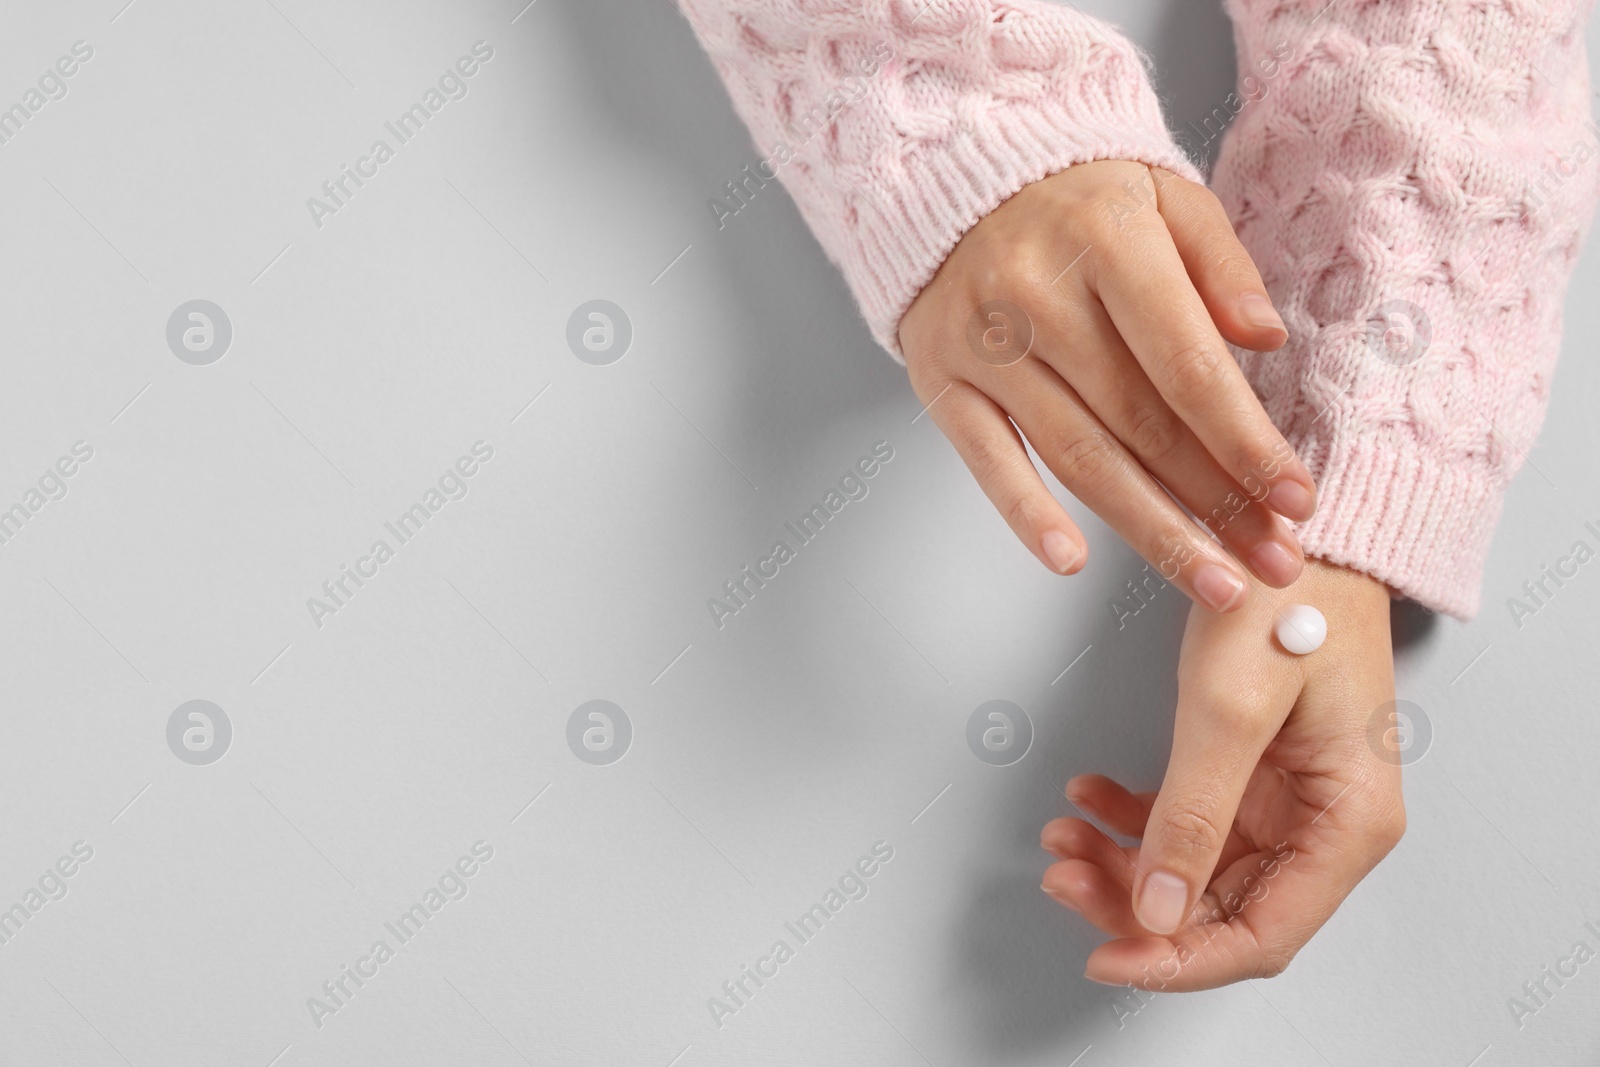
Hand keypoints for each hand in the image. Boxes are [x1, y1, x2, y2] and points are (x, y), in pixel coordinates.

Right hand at [899, 161, 1317, 611]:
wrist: (954, 177)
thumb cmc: (1075, 197)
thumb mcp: (1164, 194)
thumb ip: (1220, 262)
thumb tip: (1264, 338)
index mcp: (1107, 242)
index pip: (1187, 365)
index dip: (1246, 442)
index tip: (1295, 500)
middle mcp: (1039, 297)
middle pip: (1140, 424)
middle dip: (1215, 503)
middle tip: (1272, 562)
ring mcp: (985, 346)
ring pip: (1078, 457)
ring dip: (1152, 531)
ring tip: (1213, 583)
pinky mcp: (941, 380)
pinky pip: (986, 461)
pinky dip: (1027, 516)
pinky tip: (1072, 563)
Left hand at [1040, 559, 1405, 988]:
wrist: (1306, 520)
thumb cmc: (1293, 596)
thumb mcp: (1229, 708)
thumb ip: (1192, 815)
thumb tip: (1159, 910)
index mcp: (1348, 823)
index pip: (1261, 934)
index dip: (1179, 958)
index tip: (1106, 957)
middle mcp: (1325, 822)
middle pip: (1221, 907)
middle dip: (1135, 903)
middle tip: (1061, 877)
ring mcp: (1288, 797)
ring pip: (1194, 867)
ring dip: (1124, 861)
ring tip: (1060, 836)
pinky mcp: (1253, 768)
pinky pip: (1187, 818)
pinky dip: (1134, 816)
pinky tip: (1088, 793)